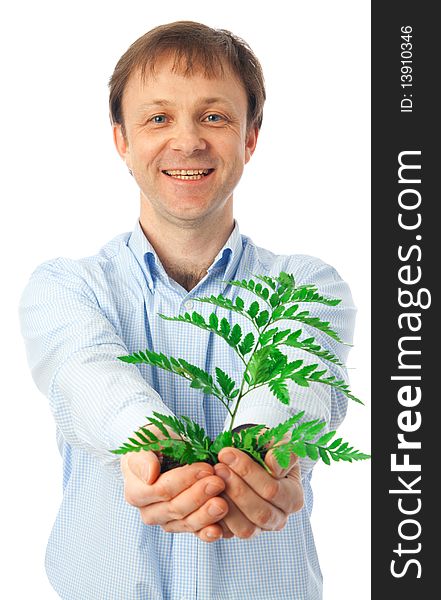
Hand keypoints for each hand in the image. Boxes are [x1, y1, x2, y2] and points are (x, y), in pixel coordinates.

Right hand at [120, 424, 228, 542]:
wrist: (168, 452)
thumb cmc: (157, 444)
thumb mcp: (147, 442)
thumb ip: (143, 458)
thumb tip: (150, 475)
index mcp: (136, 491)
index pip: (161, 490)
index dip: (184, 481)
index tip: (205, 468)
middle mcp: (149, 511)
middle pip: (175, 508)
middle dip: (199, 496)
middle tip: (219, 482)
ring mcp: (166, 521)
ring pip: (186, 523)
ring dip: (206, 514)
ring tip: (222, 503)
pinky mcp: (183, 526)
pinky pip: (194, 533)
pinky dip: (207, 533)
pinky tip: (218, 530)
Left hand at [209, 439, 302, 539]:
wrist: (251, 458)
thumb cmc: (266, 450)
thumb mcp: (279, 443)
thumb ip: (282, 451)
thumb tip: (273, 466)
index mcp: (293, 497)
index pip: (272, 490)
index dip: (248, 472)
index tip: (227, 453)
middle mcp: (279, 518)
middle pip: (260, 513)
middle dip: (236, 489)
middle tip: (218, 468)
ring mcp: (260, 529)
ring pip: (245, 529)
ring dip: (226, 505)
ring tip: (212, 481)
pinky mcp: (240, 533)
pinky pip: (228, 535)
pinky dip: (215, 520)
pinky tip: (207, 499)